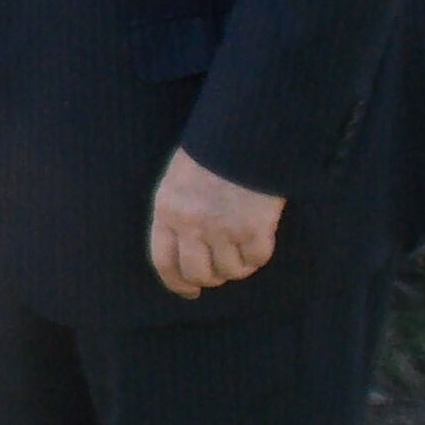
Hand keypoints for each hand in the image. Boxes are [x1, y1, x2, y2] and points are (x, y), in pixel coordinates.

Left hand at [149, 148, 283, 300]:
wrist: (247, 132)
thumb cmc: (214, 151)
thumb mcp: (180, 176)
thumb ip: (178, 210)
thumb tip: (185, 248)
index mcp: (167, 209)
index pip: (164, 261)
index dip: (176, 283)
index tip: (189, 292)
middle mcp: (191, 224)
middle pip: (197, 273)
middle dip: (210, 278)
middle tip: (220, 274)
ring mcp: (222, 228)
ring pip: (229, 270)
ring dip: (237, 267)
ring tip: (243, 249)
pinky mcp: (253, 228)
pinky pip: (256, 259)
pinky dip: (259, 255)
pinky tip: (260, 239)